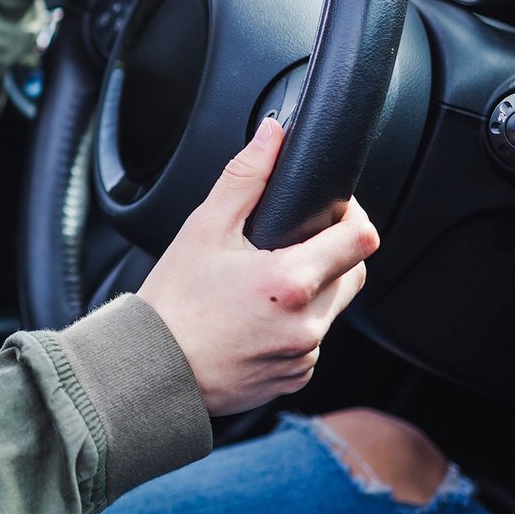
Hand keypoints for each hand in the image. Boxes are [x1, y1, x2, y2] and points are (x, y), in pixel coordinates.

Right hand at [135, 118, 377, 416]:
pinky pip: (311, 342)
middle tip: (288, 245)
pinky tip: (256, 319)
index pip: (361, 239)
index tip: (333, 210)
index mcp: (291, 281)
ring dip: (312, 292)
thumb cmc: (173, 302)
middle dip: (332, 253)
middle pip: (353, 274)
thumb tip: (272, 135)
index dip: (353, 216)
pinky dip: (294, 326)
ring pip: (331, 310)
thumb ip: (246, 177)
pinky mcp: (295, 378)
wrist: (153, 370)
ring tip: (262, 286)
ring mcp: (303, 356)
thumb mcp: (205, 228)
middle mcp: (307, 324)